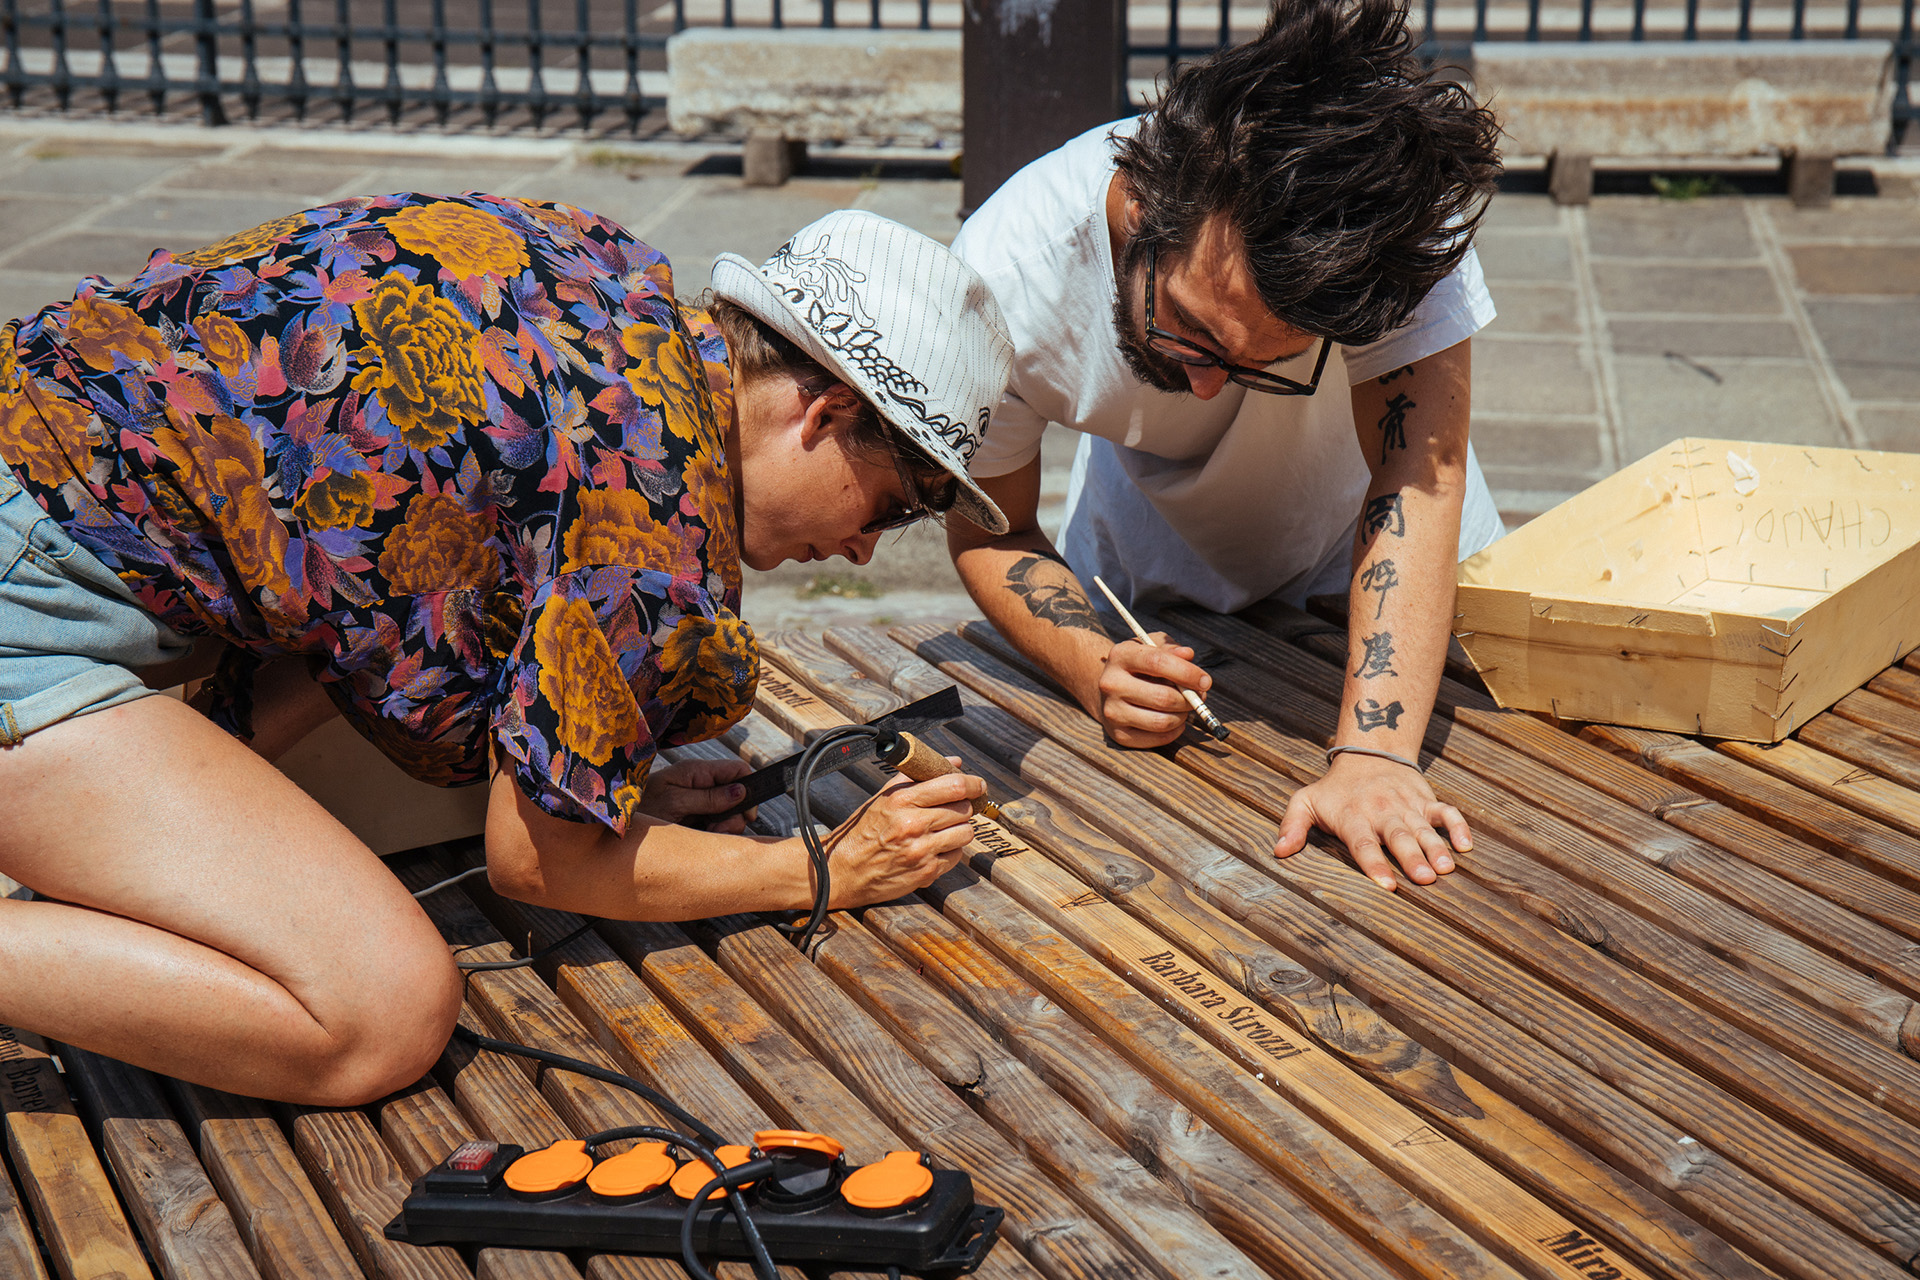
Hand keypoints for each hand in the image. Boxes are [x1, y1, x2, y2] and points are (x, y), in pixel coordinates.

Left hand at [641, 758, 754, 832]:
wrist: (614, 828)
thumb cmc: (639, 810)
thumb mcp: (675, 803)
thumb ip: (708, 798)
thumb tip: (741, 790)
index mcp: (695, 772)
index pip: (737, 769)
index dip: (748, 788)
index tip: (746, 812)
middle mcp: (700, 785)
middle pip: (737, 794)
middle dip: (735, 814)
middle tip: (718, 828)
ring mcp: (698, 803)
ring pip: (729, 814)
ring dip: (725, 827)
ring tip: (706, 834)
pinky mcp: (694, 819)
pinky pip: (716, 826)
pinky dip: (715, 835)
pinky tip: (701, 839)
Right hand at [825, 762, 983, 905]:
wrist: (842, 870)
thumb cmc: (863, 831)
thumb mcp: (884, 797)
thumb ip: (918, 778)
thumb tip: (954, 762)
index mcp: (902, 800)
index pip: (954, 786)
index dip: (973, 784)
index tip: (978, 785)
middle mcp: (913, 824)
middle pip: (964, 809)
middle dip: (964, 807)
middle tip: (955, 808)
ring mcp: (921, 851)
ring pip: (965, 833)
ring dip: (960, 830)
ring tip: (944, 829)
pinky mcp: (926, 873)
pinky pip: (956, 856)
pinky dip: (950, 851)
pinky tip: (934, 847)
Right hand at [1095, 635, 1211, 748]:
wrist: (1109, 688)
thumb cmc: (1139, 665)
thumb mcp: (1152, 647)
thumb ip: (1171, 649)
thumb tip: (1188, 655)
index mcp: (1120, 656)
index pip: (1158, 663)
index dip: (1187, 673)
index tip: (1205, 681)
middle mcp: (1111, 684)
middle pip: (1163, 697)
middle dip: (1189, 700)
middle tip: (1198, 697)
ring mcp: (1112, 711)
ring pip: (1161, 722)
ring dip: (1182, 717)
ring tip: (1184, 708)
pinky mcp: (1118, 734)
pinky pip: (1157, 739)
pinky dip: (1174, 732)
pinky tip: (1174, 720)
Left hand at [1273, 753, 1470, 889]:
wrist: (1368, 753)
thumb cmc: (1334, 789)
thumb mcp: (1306, 802)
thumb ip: (1292, 825)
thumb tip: (1279, 852)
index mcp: (1353, 818)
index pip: (1363, 844)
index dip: (1375, 865)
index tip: (1387, 886)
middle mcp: (1381, 812)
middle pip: (1398, 836)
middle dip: (1412, 857)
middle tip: (1426, 879)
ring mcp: (1406, 805)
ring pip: (1423, 827)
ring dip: (1436, 847)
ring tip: (1447, 868)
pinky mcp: (1424, 799)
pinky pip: (1445, 811)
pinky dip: (1457, 826)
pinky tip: (1466, 846)